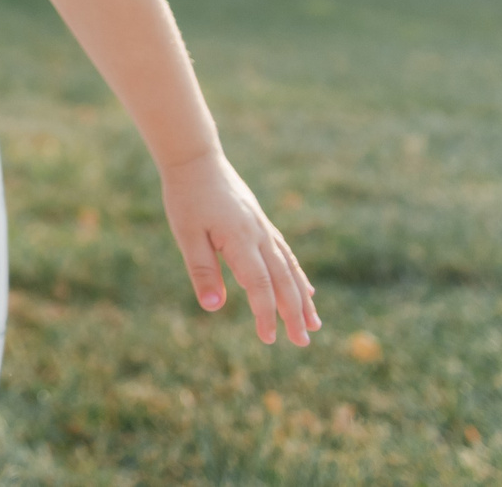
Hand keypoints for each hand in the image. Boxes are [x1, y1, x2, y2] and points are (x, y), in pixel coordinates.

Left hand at [159, 151, 320, 345]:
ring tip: (315, 323)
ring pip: (289, 268)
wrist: (195, 159)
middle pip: (283, 280)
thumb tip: (213, 308)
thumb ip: (202, 270)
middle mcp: (258, 235)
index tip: (270, 339)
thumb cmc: (186, 197)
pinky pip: (285, 254)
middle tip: (303, 342)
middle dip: (294, 313)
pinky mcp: (261, 223)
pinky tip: (305, 289)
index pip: (259, 285)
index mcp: (240, 240)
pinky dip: (297, 275)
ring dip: (302, 297)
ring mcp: (263, 228)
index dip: (266, 314)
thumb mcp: (186, 235)